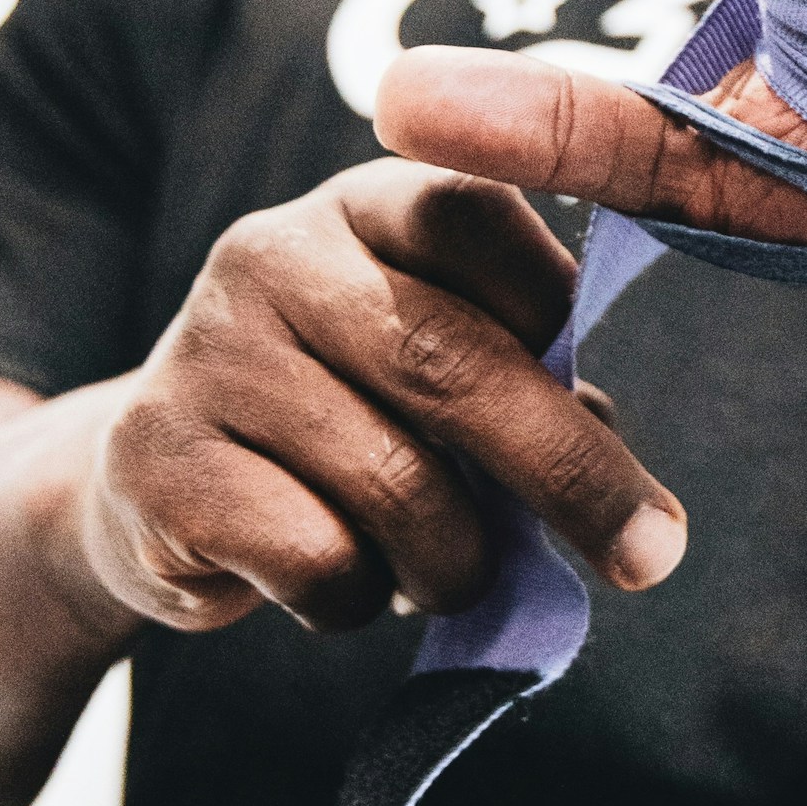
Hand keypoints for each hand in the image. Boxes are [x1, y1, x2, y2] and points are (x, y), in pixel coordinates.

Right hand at [69, 165, 687, 634]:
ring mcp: (205, 354)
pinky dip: (358, 599)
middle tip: (649, 555)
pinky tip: (333, 582)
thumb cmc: (348, 421)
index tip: (608, 407)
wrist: (161, 488)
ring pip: (395, 484)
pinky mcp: (157, 462)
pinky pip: (318, 559)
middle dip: (569, 473)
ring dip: (455, 562)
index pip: (478, 218)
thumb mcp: (435, 366)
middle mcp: (272, 255)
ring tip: (446, 574)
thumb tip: (622, 472)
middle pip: (450, 361)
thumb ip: (529, 380)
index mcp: (363, 206)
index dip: (556, 314)